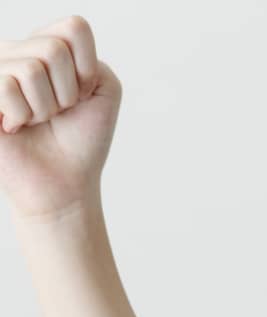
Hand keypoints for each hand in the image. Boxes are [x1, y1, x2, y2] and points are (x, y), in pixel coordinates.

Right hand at [0, 17, 120, 219]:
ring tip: (36, 120)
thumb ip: (91, 56)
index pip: (74, 28)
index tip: (81, 97)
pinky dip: (21, 114)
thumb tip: (44, 53)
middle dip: (67, 93)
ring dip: (44, 107)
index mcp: (46, 45)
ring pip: (32, 69)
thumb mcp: (103, 90)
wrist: (64, 183)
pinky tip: (15, 125)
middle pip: (54, 49)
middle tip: (56, 114)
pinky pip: (7, 85)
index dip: (87, 71)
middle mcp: (18, 50)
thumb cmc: (81, 139)